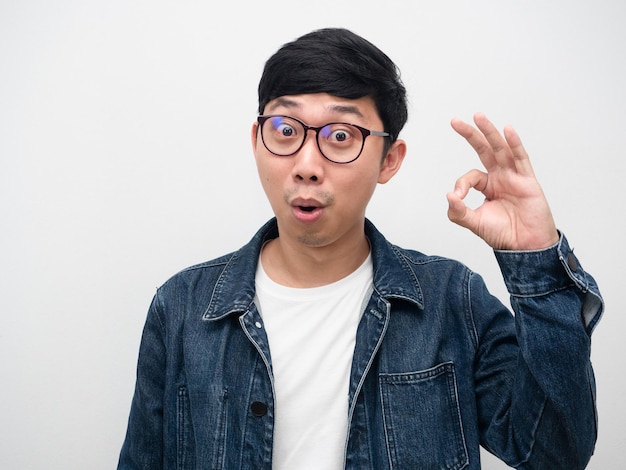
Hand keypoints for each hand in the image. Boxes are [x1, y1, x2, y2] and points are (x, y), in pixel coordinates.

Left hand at [446, 112, 558, 250]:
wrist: (525, 246)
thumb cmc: (503, 234)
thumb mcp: (474, 223)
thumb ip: (458, 212)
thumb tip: (449, 196)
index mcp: (488, 186)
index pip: (471, 175)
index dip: (461, 184)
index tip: (458, 198)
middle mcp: (501, 177)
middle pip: (484, 150)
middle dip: (470, 135)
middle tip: (455, 121)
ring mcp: (514, 176)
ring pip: (501, 149)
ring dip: (490, 132)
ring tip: (478, 116)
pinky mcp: (528, 180)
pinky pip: (521, 158)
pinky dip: (515, 144)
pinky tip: (507, 130)